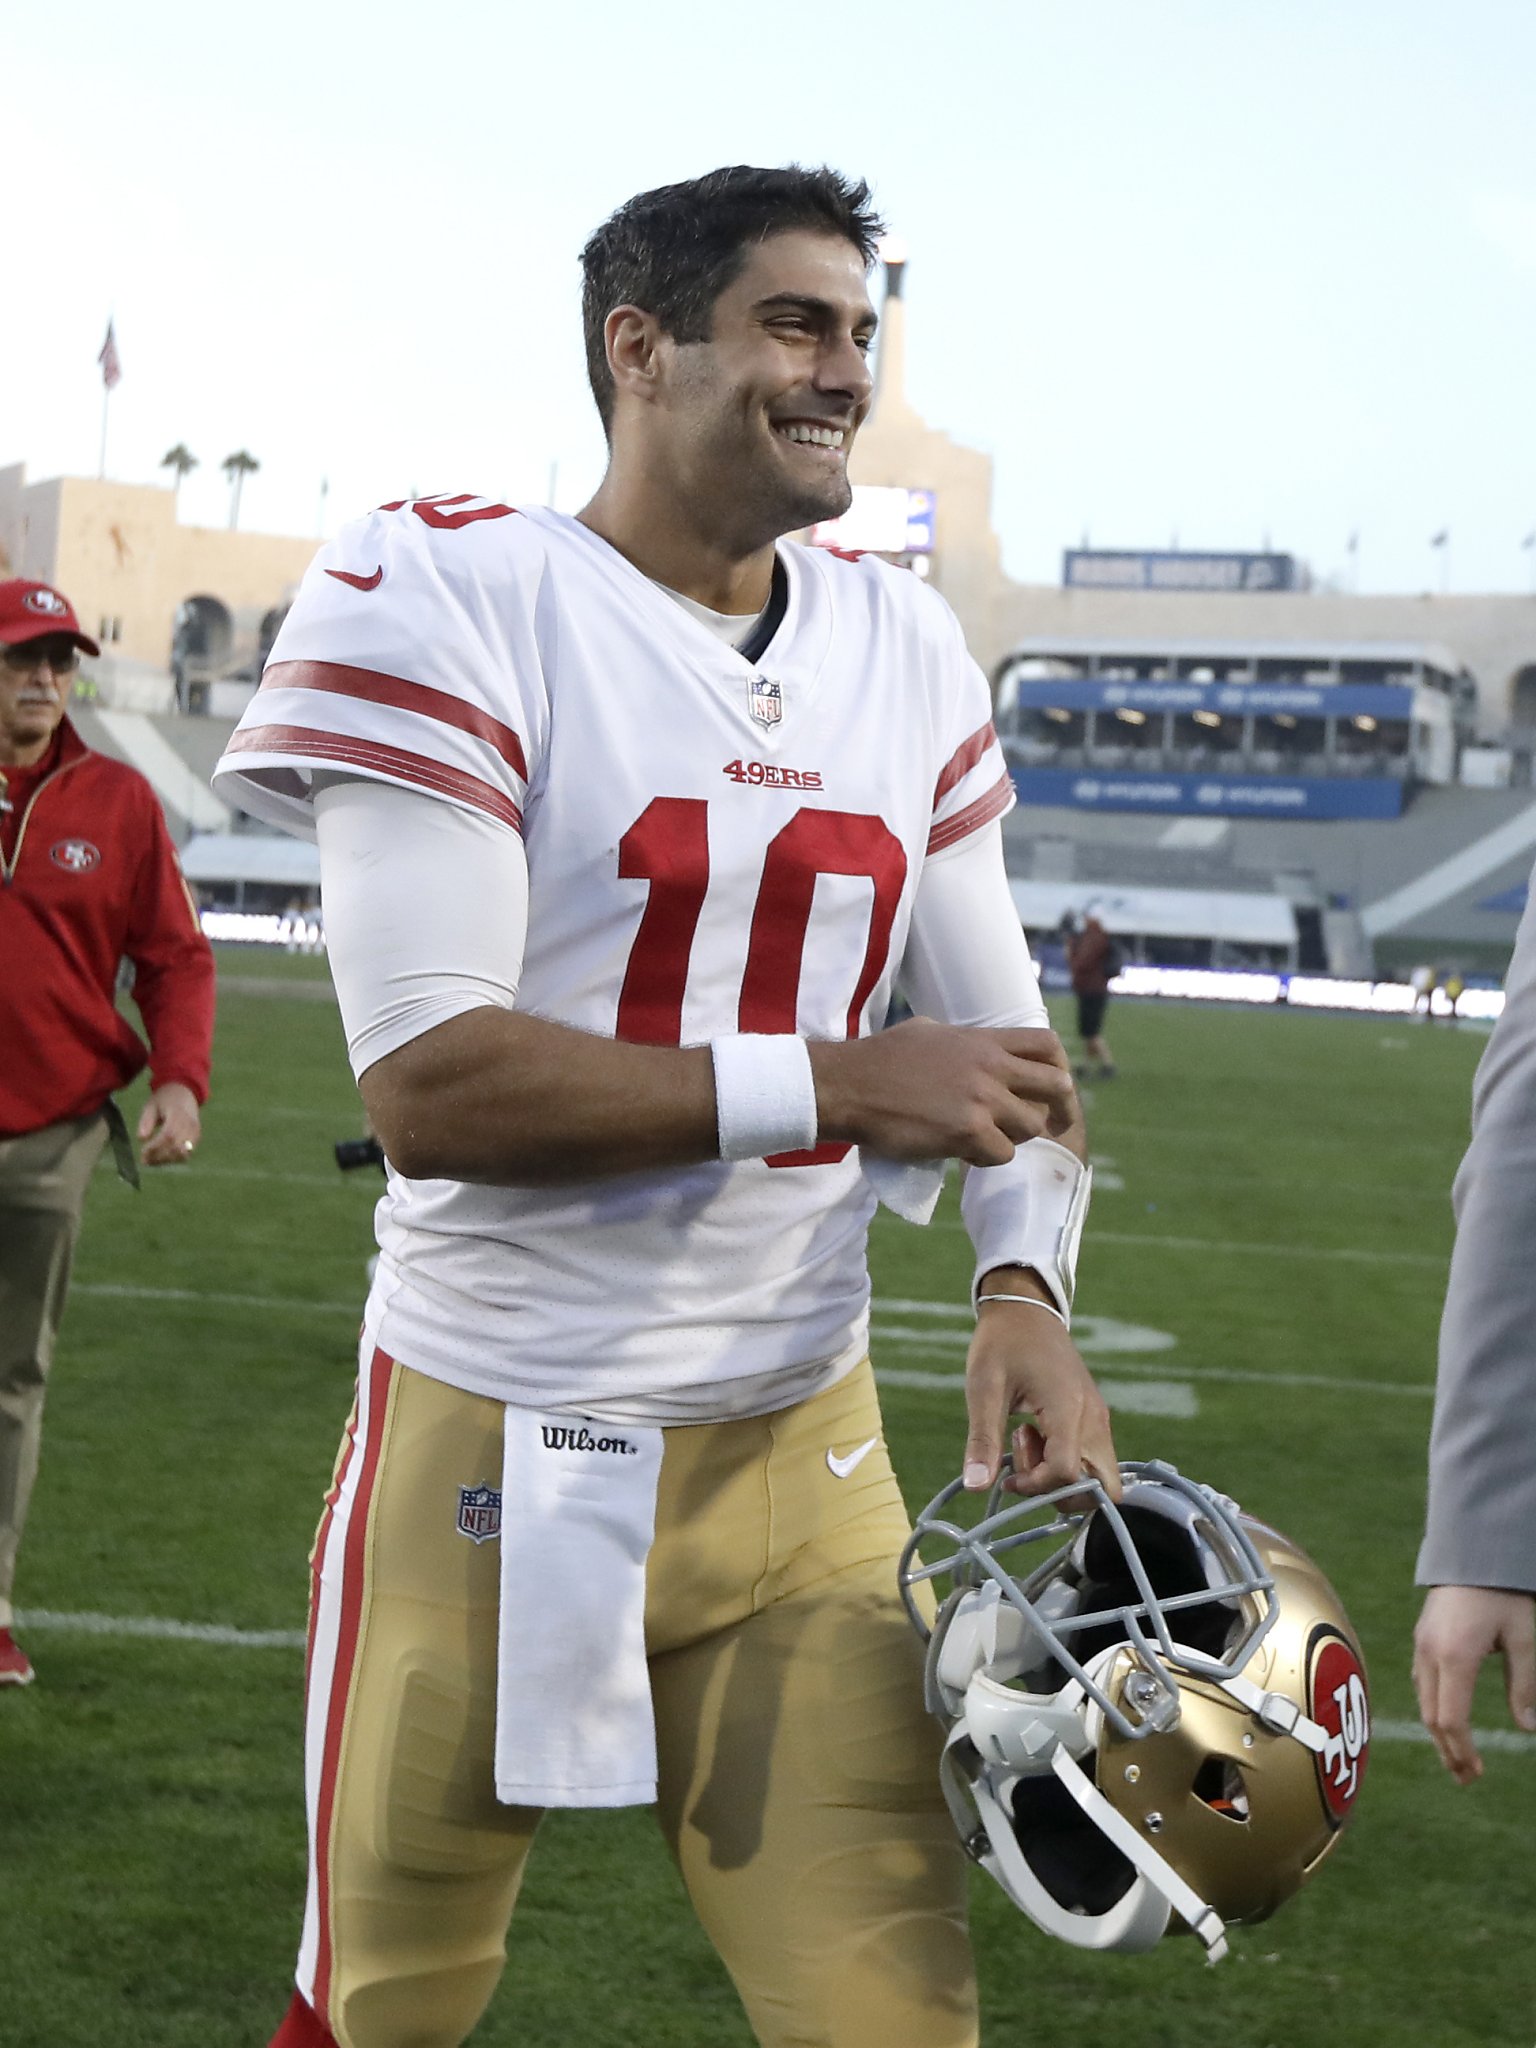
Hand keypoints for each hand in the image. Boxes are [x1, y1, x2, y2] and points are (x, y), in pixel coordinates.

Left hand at [138, 1082, 201, 1166]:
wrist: (184, 1091)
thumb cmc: (164, 1099)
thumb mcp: (151, 1105)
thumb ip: (146, 1121)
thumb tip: (141, 1138)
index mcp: (178, 1114)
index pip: (168, 1135)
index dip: (155, 1147)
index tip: (142, 1152)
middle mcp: (189, 1124)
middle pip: (176, 1147)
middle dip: (159, 1157)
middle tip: (145, 1161)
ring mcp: (195, 1131)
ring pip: (183, 1153)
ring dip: (167, 1160)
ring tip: (153, 1161)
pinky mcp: (197, 1137)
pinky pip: (188, 1153)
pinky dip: (175, 1158)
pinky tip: (164, 1158)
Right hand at [811, 1018, 1078, 1167]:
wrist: (850, 1086)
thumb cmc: (880, 1059)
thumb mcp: (929, 1032)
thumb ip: (963, 1043)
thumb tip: (975, 1051)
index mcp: (983, 1040)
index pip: (1046, 1043)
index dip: (1060, 1066)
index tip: (1055, 1085)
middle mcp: (990, 1066)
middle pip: (1055, 1086)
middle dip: (1061, 1109)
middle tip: (1054, 1126)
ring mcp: (982, 1099)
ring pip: (1031, 1127)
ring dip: (1015, 1137)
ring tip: (989, 1139)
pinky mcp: (968, 1132)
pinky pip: (1001, 1154)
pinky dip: (987, 1159)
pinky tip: (965, 1153)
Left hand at [961, 1278, 1120, 1501]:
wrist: (1026, 1309)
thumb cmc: (1002, 1343)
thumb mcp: (983, 1388)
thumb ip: (983, 1440)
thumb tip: (975, 1487)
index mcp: (1069, 1408)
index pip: (1068, 1473)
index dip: (1037, 1485)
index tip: (1008, 1474)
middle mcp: (1094, 1418)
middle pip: (1103, 1487)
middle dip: (1062, 1493)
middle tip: (1027, 1466)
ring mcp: (1098, 1418)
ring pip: (1099, 1477)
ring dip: (1062, 1477)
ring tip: (1027, 1442)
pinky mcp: (1094, 1418)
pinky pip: (1091, 1459)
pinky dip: (1066, 1463)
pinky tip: (1035, 1436)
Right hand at [1412, 1584, 1535, 1782]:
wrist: (1473, 1550)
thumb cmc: (1503, 1593)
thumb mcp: (1524, 1638)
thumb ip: (1524, 1684)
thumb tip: (1527, 1728)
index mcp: (1454, 1657)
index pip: (1451, 1719)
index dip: (1462, 1750)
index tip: (1476, 1773)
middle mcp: (1430, 1654)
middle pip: (1431, 1715)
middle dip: (1448, 1750)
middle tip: (1466, 1778)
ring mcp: (1421, 1644)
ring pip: (1423, 1700)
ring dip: (1439, 1733)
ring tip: (1456, 1757)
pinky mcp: (1422, 1637)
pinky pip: (1422, 1682)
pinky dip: (1433, 1709)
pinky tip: (1446, 1718)